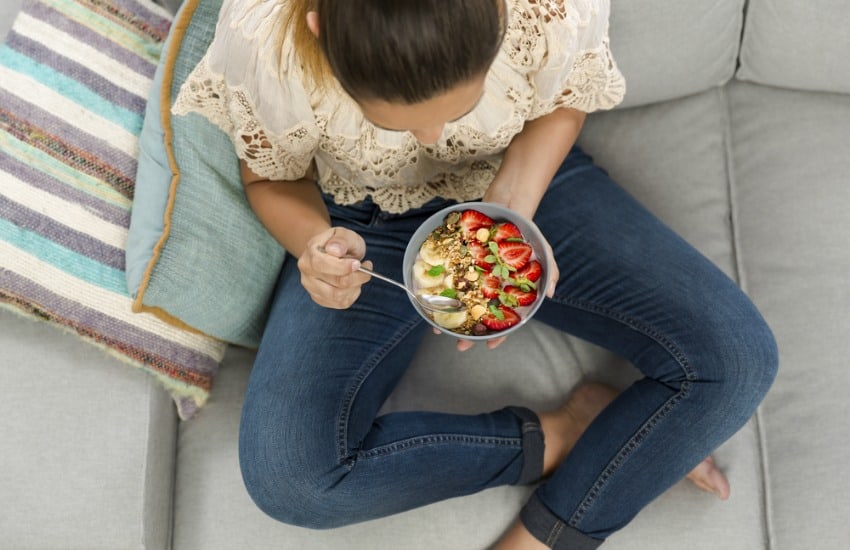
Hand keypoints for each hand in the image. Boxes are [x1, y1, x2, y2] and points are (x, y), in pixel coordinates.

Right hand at [297, 227, 371, 308]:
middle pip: (334, 282)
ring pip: (338, 296)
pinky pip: (341, 303)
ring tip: (360, 274)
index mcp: (310, 253)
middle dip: (357, 276)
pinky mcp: (320, 298)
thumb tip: (335, 249)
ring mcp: (311, 287)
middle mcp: (307, 272)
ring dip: (356, 286)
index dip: (342, 267)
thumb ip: (341, 240)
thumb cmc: (340, 243)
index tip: (358, 263)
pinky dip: (353, 294)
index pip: (321, 264)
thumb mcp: (344, 234)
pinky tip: (354, 283)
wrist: (332, 252)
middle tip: (366, 267)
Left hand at [439, 227, 558, 352]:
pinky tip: (431, 301)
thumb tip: (550, 294)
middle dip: (470, 334)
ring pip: (462, 303)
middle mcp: (490, 289)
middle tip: (461, 346)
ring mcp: (474, 278)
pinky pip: (450, 280)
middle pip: (480, 317)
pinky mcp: (460, 265)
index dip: (499, 335)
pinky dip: (441, 291)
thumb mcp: (543, 252)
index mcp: (508, 293)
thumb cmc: (528, 235)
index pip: (506, 320)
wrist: (508, 207)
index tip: (490, 346)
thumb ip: (550, 272)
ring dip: (451, 318)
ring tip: (440, 330)